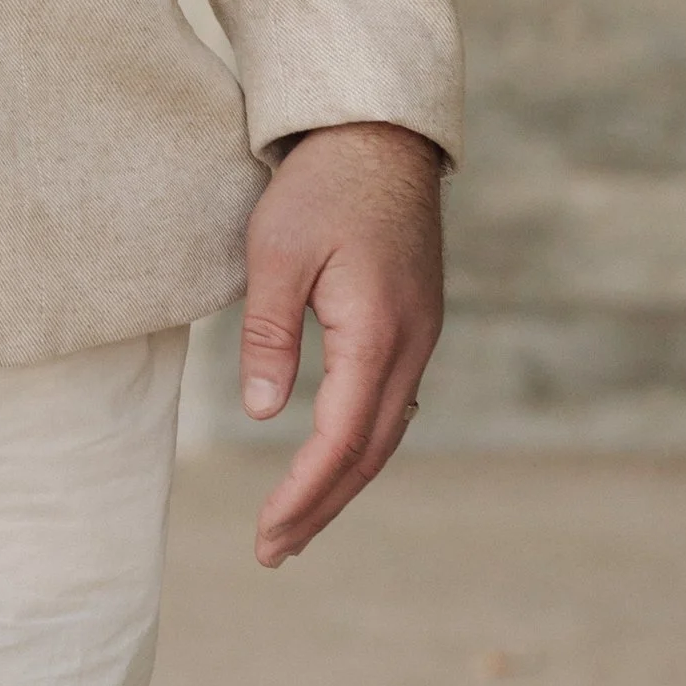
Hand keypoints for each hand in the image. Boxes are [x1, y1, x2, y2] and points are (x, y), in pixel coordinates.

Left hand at [241, 121, 443, 567]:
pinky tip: (334, 460)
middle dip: (321, 507)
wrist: (380, 133)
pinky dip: (360, 445)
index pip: (340, 439)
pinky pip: (391, 404)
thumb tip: (266, 415)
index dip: (303, 493)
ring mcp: (419, 336)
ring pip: (385, 433)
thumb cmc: (322, 184)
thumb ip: (269, 332)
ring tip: (296, 525)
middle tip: (274, 551)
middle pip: (369, 453)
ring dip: (342, 483)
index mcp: (377, 332)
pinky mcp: (414, 323)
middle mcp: (410, 345)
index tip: (267, 534)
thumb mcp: (276, 248)